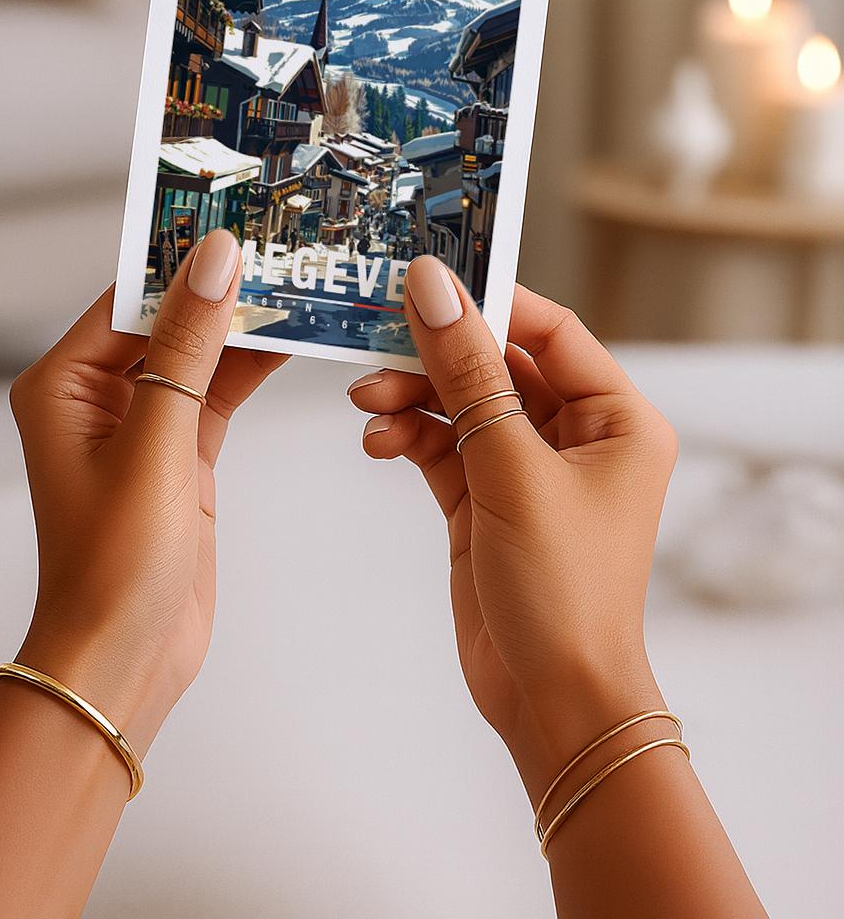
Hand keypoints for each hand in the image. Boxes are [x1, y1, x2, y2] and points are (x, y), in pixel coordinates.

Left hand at [9, 228, 284, 751]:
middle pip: (168, 317)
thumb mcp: (155, 443)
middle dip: (222, 285)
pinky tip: (295, 336)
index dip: (182, 259)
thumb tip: (213, 263)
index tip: (236, 222)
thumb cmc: (110, 568)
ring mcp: (142, 424)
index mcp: (63, 383)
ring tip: (300, 279)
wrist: (125, 660)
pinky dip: (254, 366)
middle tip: (281, 244)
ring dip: (245, 323)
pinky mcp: (181, 452)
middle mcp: (97, 395)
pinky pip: (220, 390)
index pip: (129, 296)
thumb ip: (186, 349)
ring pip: (200, 351)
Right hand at [348, 257, 677, 798]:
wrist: (551, 703)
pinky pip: (441, 444)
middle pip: (495, 362)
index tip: (424, 279)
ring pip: (461, 402)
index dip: (487, 300)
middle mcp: (578, 436)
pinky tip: (377, 441)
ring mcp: (528, 468)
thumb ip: (468, 374)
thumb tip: (434, 287)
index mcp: (617, 418)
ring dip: (411, 396)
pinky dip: (407, 436)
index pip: (549, 329)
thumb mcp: (512, 469)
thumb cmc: (564, 592)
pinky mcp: (486, 499)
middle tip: (373, 340)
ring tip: (365, 402)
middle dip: (433, 355)